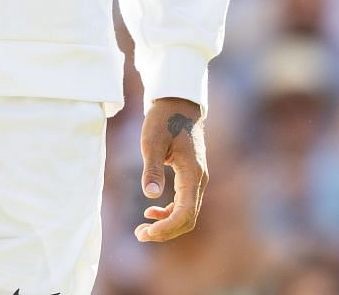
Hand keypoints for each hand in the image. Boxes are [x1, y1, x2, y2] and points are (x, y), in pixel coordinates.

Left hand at [135, 97, 207, 242]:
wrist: (178, 104)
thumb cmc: (164, 120)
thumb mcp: (152, 142)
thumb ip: (152, 169)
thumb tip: (150, 196)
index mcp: (192, 173)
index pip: (185, 213)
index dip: (167, 228)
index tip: (146, 232)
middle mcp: (199, 179)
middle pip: (188, 219)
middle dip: (165, 232)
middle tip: (139, 234)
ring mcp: (197, 179)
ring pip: (187, 213)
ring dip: (166, 225)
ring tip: (142, 229)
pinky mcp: (191, 177)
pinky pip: (184, 204)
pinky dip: (169, 213)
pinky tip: (151, 211)